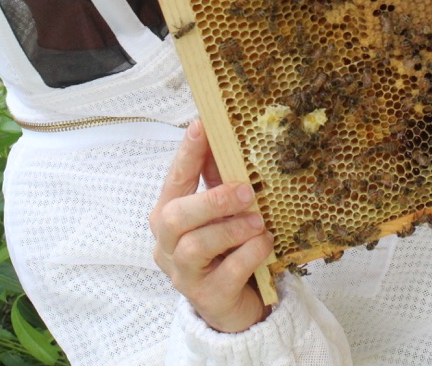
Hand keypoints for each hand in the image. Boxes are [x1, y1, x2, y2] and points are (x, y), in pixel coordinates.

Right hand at [150, 119, 273, 332]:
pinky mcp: (207, 297)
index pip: (174, 180)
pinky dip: (250, 253)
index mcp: (168, 217)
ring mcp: (184, 274)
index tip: (201, 125)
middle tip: (247, 191)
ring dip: (233, 228)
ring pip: (196, 245)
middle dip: (213, 199)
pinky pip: (227, 271)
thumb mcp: (220, 215)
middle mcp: (167, 246)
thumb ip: (218, 183)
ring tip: (258, 222)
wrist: (234, 306)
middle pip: (175, 217)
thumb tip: (226, 139)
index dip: (187, 153)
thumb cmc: (225, 252)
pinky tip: (264, 244)